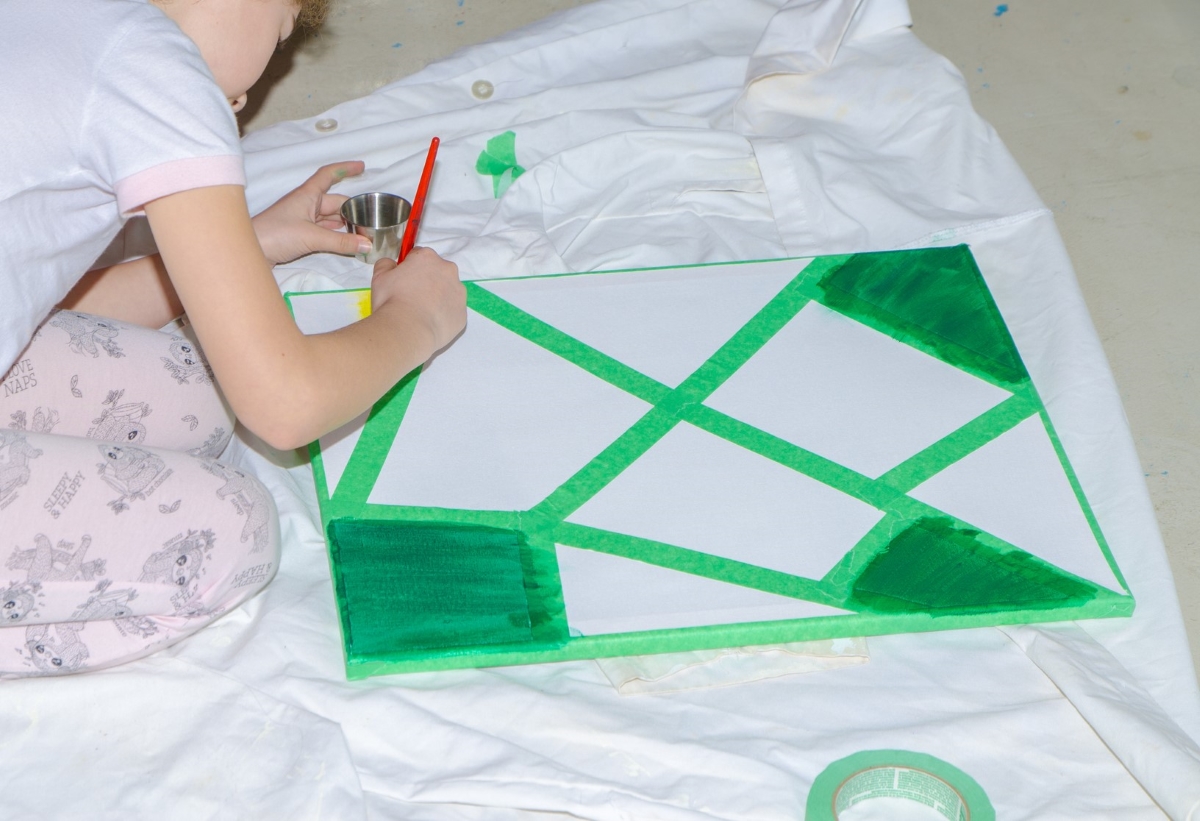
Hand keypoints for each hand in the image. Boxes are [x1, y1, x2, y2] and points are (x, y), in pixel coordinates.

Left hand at [251, 161, 369, 263]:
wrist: (250, 251)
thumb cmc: (275, 235)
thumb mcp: (312, 237)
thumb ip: (341, 242)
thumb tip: (366, 245)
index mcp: (307, 195)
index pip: (328, 175)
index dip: (345, 169)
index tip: (361, 167)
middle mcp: (305, 204)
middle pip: (335, 201)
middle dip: (352, 210)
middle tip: (371, 221)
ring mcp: (302, 219)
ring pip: (330, 217)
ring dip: (345, 224)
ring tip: (363, 232)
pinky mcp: (298, 233)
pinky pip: (323, 230)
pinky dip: (336, 234)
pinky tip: (346, 241)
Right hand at [370, 248, 466, 354]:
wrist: (408, 330)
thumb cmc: (392, 300)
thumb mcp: (379, 277)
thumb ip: (386, 264)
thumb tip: (392, 264)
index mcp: (427, 257)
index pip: (418, 256)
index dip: (409, 268)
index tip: (403, 281)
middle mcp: (448, 270)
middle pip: (437, 272)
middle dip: (427, 281)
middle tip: (412, 297)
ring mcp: (459, 292)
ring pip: (447, 291)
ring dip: (437, 297)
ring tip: (421, 312)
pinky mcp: (462, 313)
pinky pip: (452, 311)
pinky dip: (443, 315)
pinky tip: (429, 323)